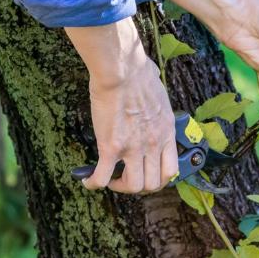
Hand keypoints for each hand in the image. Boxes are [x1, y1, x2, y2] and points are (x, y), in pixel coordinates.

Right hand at [65, 20, 178, 193]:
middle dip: (138, 186)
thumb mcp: (159, 92)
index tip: (147, 175)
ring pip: (132, 186)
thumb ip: (156, 99)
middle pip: (152, 183)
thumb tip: (152, 78)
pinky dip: (94, 183)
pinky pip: (103, 176)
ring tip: (110, 179)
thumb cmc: (139, 73)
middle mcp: (154, 145)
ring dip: (120, 186)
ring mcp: (133, 148)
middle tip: (125, 177)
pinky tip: (87, 180)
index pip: (171, 171)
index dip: (158, 180)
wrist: (122, 71)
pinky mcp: (112, 147)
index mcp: (166, 132)